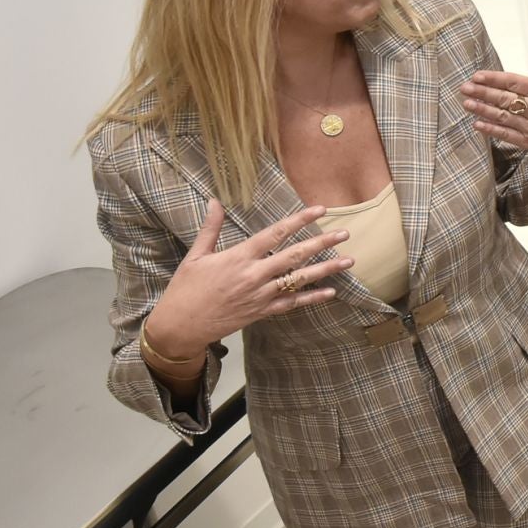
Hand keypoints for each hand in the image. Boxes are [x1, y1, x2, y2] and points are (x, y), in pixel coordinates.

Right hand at [146, 201, 350, 357]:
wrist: (180, 327)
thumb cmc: (185, 289)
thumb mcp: (195, 255)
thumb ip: (210, 228)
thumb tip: (214, 201)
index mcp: (238, 258)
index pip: (274, 234)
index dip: (298, 220)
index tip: (318, 210)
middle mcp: (253, 276)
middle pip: (294, 255)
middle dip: (321, 243)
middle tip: (345, 233)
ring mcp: (260, 296)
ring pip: (298, 280)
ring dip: (325, 270)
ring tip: (348, 260)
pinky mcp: (261, 313)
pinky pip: (291, 304)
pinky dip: (312, 298)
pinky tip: (331, 292)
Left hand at [461, 34, 527, 166]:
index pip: (514, 82)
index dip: (495, 79)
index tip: (477, 76)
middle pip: (505, 98)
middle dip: (483, 93)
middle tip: (464, 87)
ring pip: (503, 116)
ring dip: (483, 110)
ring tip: (466, 103)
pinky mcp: (527, 142)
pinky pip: (506, 135)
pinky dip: (491, 130)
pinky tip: (477, 125)